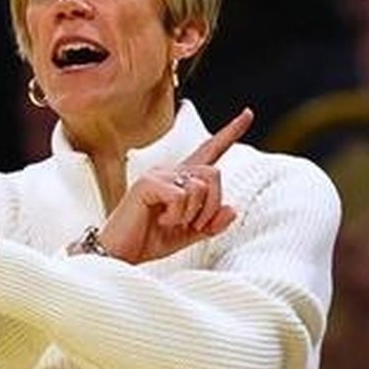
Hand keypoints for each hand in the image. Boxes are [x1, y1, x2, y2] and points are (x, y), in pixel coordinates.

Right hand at [97, 108, 252, 263]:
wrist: (120, 254)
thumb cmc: (148, 241)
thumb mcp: (188, 235)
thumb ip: (211, 224)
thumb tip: (232, 210)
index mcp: (180, 180)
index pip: (209, 151)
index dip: (230, 133)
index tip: (248, 114)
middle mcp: (169, 171)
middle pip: (214, 174)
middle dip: (212, 205)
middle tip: (195, 225)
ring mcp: (157, 175)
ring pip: (201, 186)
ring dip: (194, 214)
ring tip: (172, 224)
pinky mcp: (147, 184)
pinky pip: (181, 196)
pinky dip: (177, 216)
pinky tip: (160, 221)